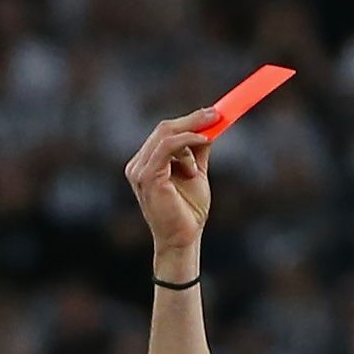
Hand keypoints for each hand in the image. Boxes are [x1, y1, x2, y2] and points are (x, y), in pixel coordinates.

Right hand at [126, 111, 218, 266]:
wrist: (183, 239)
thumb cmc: (188, 211)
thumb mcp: (196, 173)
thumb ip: (197, 151)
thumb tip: (209, 125)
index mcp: (146, 164)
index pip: (165, 133)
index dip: (188, 121)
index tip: (212, 114)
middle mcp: (137, 165)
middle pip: (164, 129)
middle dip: (192, 119)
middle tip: (216, 114)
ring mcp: (138, 170)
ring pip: (166, 134)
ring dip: (192, 131)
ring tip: (211, 137)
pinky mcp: (146, 176)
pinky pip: (167, 147)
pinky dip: (187, 140)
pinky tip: (204, 141)